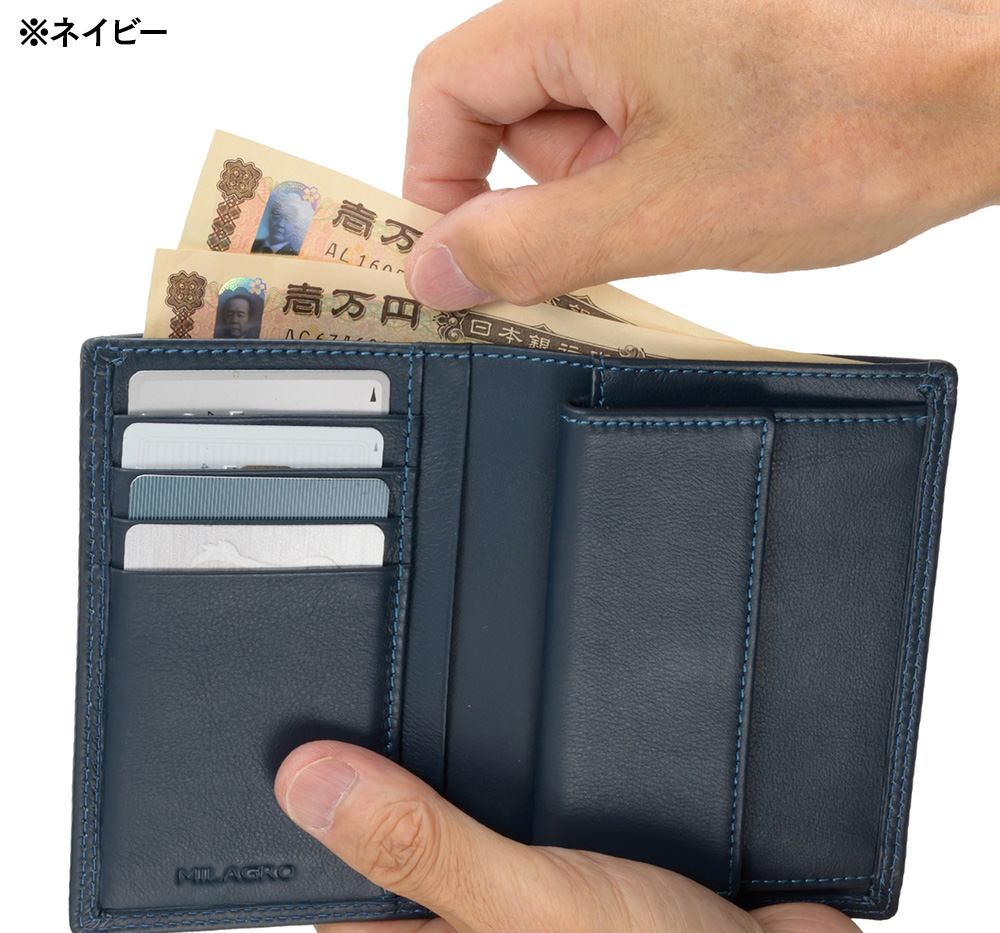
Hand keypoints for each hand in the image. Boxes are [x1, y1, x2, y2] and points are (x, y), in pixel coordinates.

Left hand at [275, 740, 922, 932]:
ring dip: (483, 756)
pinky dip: (539, 758)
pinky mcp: (585, 861)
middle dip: (411, 765)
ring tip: (474, 688)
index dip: (319, 806)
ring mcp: (533, 897)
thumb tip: (307, 783)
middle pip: (410, 829)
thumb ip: (421, 846)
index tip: (304, 728)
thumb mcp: (528, 916)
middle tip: (396, 682)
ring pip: (478, 802)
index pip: (339, 882)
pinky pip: (539, 796)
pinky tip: (542, 716)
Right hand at [402, 0, 999, 309]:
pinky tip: (699, 196)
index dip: (436, 181)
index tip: (455, 257)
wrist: (978, 93)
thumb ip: (530, 246)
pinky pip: (624, 128)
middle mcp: (613, 6)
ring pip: (571, 130)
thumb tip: (438, 269)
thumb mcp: (661, 213)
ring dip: (600, 195)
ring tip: (680, 211)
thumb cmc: (854, 123)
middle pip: (506, 114)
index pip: (445, 89)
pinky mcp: (696, 61)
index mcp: (586, 9)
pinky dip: (640, 181)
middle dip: (541, 197)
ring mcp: (658, 33)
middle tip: (602, 245)